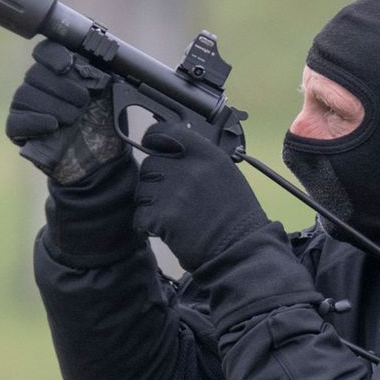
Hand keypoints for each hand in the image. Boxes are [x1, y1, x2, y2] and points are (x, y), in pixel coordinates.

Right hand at [6, 41, 126, 184]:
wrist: (100, 160)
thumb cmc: (102, 124)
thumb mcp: (109, 95)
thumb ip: (102, 73)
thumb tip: (100, 54)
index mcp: (58, 71)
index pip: (45, 51)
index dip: (53, 56)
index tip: (67, 66)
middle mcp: (37, 85)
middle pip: (35, 73)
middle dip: (62, 88)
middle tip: (83, 103)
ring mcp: (25, 108)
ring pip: (24, 95)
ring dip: (53, 106)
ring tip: (72, 119)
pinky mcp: (17, 130)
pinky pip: (16, 121)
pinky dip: (35, 121)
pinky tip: (52, 126)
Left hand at [134, 121, 268, 271]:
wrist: (239, 248)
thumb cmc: (236, 216)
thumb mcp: (224, 174)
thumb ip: (198, 159)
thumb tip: (173, 150)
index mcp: (206, 154)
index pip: (165, 131)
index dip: (153, 139)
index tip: (151, 145)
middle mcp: (189, 168)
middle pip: (149, 163)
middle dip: (154, 180)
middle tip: (168, 196)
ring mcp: (174, 192)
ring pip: (142, 189)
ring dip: (149, 202)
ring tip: (170, 215)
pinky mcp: (163, 216)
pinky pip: (140, 215)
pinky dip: (147, 225)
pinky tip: (163, 229)